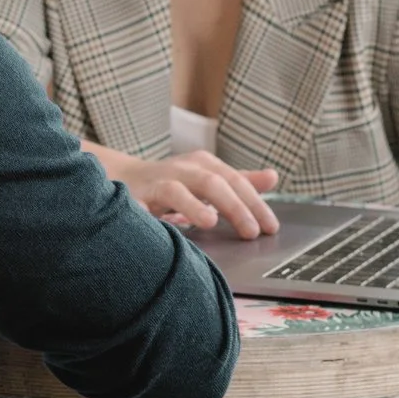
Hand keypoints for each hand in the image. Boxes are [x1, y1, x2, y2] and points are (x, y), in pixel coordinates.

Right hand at [117, 151, 281, 238]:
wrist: (125, 177)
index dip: (255, 204)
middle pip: (212, 183)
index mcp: (204, 164)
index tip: (270, 228)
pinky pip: (139, 208)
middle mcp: (182, 170)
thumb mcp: (210, 178)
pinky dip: (148, 217)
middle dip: (234, 207)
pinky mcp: (133, 197)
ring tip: (209, 222)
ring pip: (176, 190)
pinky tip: (159, 229)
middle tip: (251, 232)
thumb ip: (240, 181)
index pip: (235, 181)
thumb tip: (273, 177)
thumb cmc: (174, 182)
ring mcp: (157, 182)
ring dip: (193, 206)